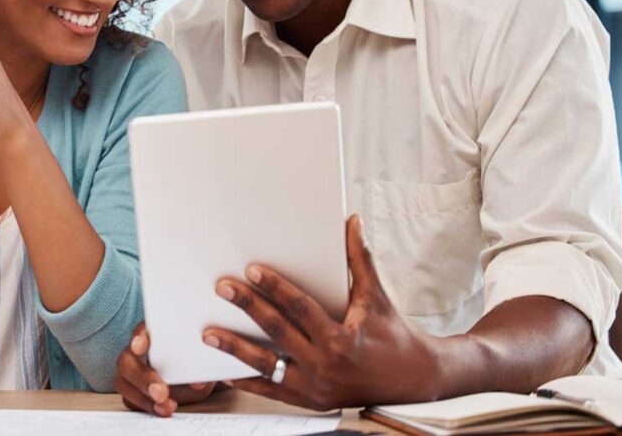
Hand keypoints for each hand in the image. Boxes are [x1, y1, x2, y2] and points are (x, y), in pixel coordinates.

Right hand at [114, 322, 216, 416]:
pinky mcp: (133, 391)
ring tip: (166, 407)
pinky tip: (163, 410)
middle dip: (142, 377)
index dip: (138, 338)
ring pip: (124, 382)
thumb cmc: (200, 360)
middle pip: (127, 360)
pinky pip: (130, 400)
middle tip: (161, 393)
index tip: (140, 348)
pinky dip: (146, 406)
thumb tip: (205, 357)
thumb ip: (208, 352)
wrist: (198, 379)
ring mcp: (133, 372)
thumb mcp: (208, 355)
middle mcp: (138, 351)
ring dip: (143, 397)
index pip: (140, 331)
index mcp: (155, 334)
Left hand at [202, 214, 442, 409]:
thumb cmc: (393, 334)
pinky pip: (270, 390)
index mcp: (341, 338)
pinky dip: (246, 381)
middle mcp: (325, 364)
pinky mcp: (308, 400)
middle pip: (277, 332)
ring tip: (208, 334)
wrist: (413, 381)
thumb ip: (359, 259)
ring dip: (235, 350)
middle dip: (248, 307)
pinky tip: (222, 370)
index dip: (275, 288)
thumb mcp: (376, 296)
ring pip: (266, 366)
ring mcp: (314, 386)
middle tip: (222, 287)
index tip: (251, 271)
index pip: (300, 308)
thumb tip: (351, 221)